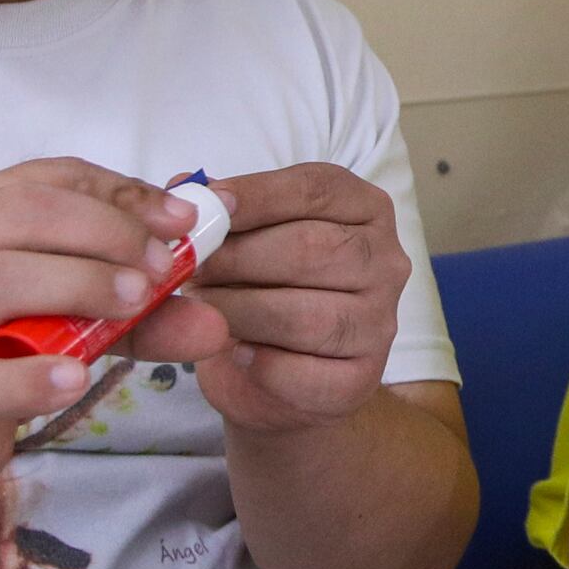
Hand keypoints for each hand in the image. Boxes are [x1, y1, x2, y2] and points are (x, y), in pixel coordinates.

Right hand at [0, 161, 229, 510]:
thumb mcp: (69, 321)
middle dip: (105, 234)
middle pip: (24, 214)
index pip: (54, 179)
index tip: (186, 222)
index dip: (125, 195)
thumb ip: (141, 316)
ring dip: (75, 286)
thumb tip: (217, 321)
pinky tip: (74, 378)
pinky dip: (27, 376)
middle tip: (164, 267)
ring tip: (135, 304)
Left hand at [182, 160, 411, 433]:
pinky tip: (235, 351)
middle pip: (312, 249)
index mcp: (364, 209)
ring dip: (239, 312)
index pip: (317, 189)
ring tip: (200, 309)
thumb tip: (183, 188)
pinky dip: (259, 364)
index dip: (258, 194)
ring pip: (306, 316)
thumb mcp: (248, 239)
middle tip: (188, 267)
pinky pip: (303, 373)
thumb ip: (223, 213)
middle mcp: (385, 262)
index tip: (209, 204)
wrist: (282, 379)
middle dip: (238, 258)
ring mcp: (379, 324)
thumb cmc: (265, 290)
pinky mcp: (360, 380)